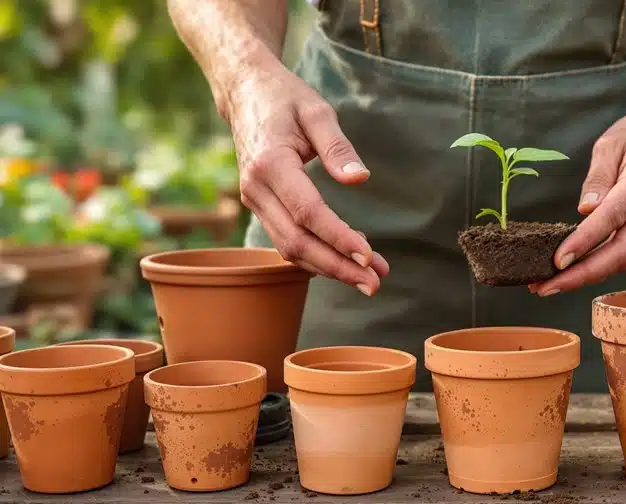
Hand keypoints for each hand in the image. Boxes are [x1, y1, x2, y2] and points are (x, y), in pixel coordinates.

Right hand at [227, 62, 388, 295]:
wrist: (244, 91)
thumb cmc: (285, 98)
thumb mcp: (316, 111)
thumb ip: (338, 146)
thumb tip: (360, 179)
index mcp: (270, 164)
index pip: (308, 213)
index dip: (339, 238)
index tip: (369, 256)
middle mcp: (256, 189)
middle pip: (298, 242)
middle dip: (338, 267)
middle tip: (375, 284)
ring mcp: (254, 201)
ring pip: (291, 248)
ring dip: (330, 267)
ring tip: (369, 279)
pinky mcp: (261, 206)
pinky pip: (288, 240)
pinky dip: (317, 256)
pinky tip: (347, 261)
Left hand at [529, 104, 625, 295]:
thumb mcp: (610, 143)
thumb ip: (597, 177)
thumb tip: (585, 210)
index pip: (614, 216)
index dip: (585, 241)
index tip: (558, 260)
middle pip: (623, 250)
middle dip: (583, 274)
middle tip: (545, 287)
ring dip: (588, 276)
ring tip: (550, 285)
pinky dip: (601, 266)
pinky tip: (574, 272)